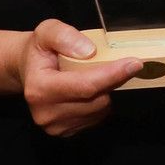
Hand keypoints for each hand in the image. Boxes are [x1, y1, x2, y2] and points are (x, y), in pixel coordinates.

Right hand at [17, 19, 143, 136]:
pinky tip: (87, 92)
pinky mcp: (65, 133)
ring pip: (101, 110)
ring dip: (105, 92)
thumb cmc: (40, 50)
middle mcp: (45, 113)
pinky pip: (97, 118)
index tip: (135, 64)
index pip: (86, 86)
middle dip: (110, 81)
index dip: (113, 75)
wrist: (29, 71)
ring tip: (90, 77)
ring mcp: (55, 127)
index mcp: (39, 89)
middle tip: (109, 64)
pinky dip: (99, 103)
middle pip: (97, 100)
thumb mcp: (47, 31)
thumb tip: (88, 52)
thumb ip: (65, 36)